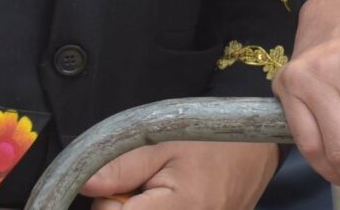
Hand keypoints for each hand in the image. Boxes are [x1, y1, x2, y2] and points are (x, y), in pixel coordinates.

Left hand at [78, 141, 276, 209]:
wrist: (256, 147)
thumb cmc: (211, 137)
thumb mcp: (163, 140)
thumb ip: (122, 165)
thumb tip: (84, 185)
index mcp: (178, 209)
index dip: (110, 199)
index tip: (125, 182)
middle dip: (126, 207)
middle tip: (148, 185)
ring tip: (162, 193)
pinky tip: (174, 202)